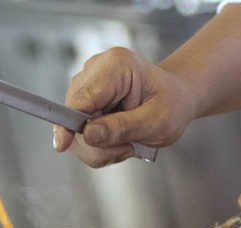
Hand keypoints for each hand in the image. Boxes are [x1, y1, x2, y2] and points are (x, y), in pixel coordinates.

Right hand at [53, 47, 196, 166]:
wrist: (177, 98)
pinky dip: (98, 144)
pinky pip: (80, 131)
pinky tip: (119, 141)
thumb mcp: (156, 121)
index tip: (63, 144)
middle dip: (96, 143)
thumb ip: (122, 127)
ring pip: (74, 127)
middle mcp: (96, 70)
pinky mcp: (86, 100)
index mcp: (116, 66)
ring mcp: (88, 84)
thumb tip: (88, 135)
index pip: (80, 98)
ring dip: (98, 147)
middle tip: (126, 148)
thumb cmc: (172, 103)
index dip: (70, 124)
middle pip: (73, 115)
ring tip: (127, 144)